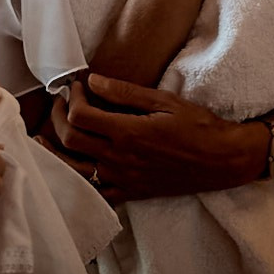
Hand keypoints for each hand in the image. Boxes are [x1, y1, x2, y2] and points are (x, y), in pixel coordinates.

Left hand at [51, 75, 266, 202]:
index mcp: (128, 132)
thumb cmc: (198, 126)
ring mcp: (123, 180)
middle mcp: (120, 159)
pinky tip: (72, 167)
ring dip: (56, 151)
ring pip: (73, 170)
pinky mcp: (130, 193)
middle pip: (70, 139)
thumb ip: (124, 92)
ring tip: (50, 135)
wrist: (222, 161)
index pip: (80, 115)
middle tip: (63, 103)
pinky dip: (77, 181)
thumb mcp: (164, 101)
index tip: (77, 87)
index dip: (71, 97)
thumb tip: (93, 80)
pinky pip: (94, 194)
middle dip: (58, 117)